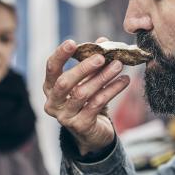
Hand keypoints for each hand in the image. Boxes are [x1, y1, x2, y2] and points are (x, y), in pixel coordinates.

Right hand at [44, 38, 129, 154]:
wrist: (93, 133)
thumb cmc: (87, 101)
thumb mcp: (88, 80)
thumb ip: (92, 61)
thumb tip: (103, 41)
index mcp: (50, 88)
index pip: (51, 68)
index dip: (60, 55)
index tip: (72, 43)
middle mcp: (53, 103)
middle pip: (64, 82)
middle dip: (83, 67)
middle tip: (101, 56)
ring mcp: (65, 116)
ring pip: (83, 93)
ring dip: (102, 77)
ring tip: (118, 65)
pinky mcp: (80, 125)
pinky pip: (97, 104)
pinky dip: (112, 90)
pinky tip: (124, 80)